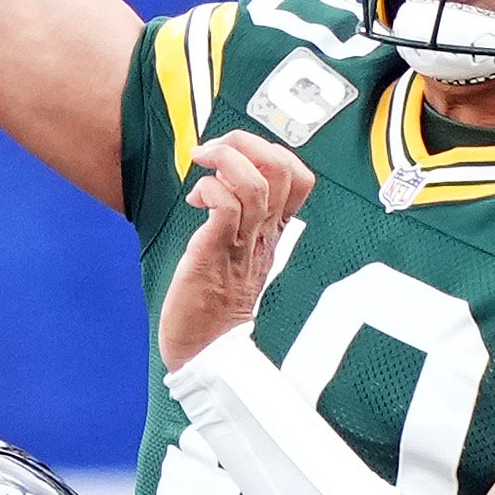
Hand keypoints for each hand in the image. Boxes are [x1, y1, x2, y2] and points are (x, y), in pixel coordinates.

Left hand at [159, 132, 314, 369]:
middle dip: (246, 143)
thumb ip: (237, 223)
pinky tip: (195, 200)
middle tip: (214, 149)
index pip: (299, 178)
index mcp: (273, 233)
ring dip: (225, 160)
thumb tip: (217, 186)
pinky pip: (224, 207)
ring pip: (255, 183)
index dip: (272, 151)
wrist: (206, 352)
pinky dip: (209, 190)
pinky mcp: (215, 253)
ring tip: (201, 163)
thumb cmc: (212, 304)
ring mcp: (243, 244)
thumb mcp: (235, 255)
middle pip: (282, 169)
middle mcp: (265, 235)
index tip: (237, 156)